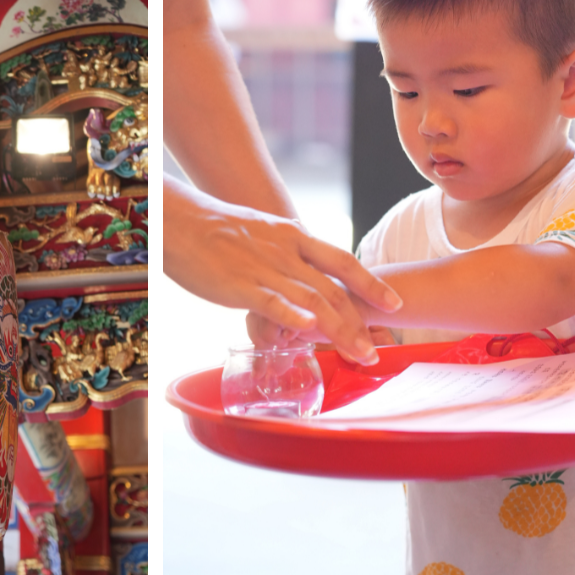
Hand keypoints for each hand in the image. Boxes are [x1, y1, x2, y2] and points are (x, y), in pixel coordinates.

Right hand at [167, 178, 400, 363]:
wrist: (180, 220)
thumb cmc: (214, 229)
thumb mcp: (261, 232)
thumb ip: (282, 252)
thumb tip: (294, 271)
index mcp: (293, 237)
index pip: (342, 260)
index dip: (371, 283)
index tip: (394, 304)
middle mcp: (287, 253)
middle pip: (334, 289)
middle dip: (361, 321)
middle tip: (377, 349)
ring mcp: (266, 269)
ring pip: (314, 300)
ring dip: (341, 330)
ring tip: (360, 354)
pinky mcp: (242, 285)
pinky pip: (274, 303)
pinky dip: (295, 317)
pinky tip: (311, 332)